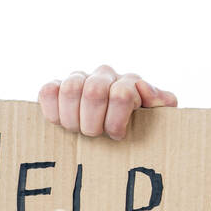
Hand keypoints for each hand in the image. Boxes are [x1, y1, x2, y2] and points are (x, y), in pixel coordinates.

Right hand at [38, 65, 177, 140]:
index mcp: (130, 82)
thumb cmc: (141, 124)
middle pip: (94, 92)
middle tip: (94, 135)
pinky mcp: (58, 86)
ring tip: (78, 131)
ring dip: (73, 118)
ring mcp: (81, 78)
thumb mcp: (160, 117)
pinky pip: (48, 91)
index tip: (117, 135)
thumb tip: (142, 88)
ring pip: (71, 89)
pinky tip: (61, 122)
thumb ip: (162, 102)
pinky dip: (52, 109)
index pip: (121, 94)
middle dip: (93, 121)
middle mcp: (106, 75)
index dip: (116, 120)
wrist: (121, 125)